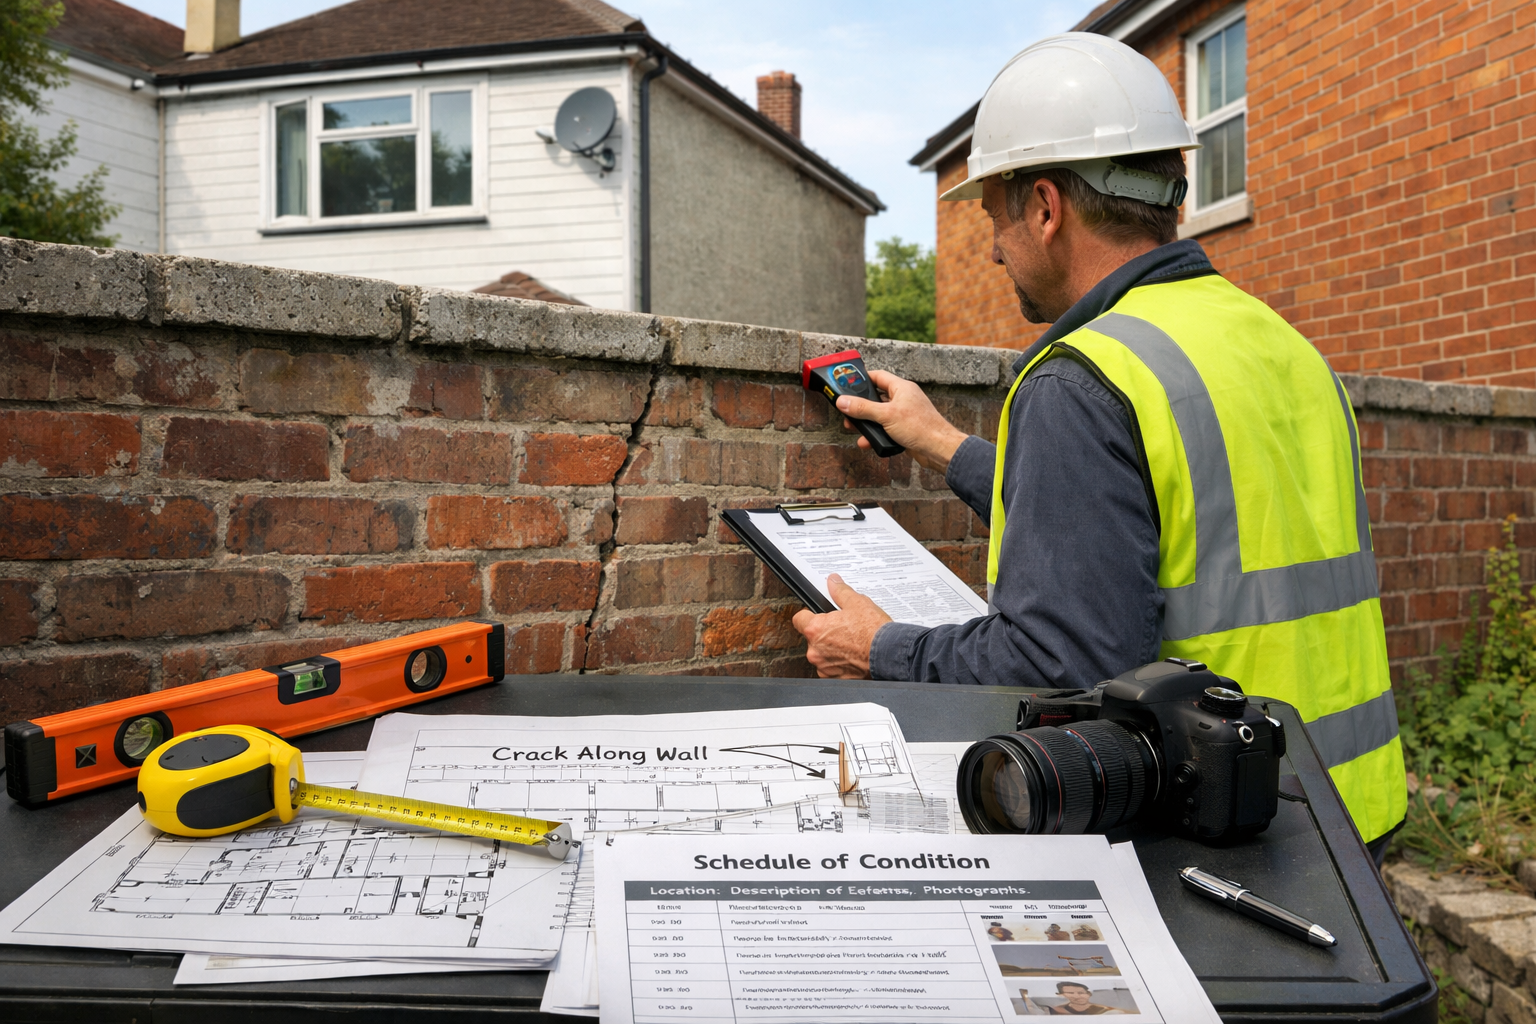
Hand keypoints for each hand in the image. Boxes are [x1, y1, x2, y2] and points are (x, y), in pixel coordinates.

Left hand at [792, 574, 892, 678]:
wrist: (889, 655)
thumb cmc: (873, 632)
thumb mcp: (857, 603)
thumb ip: (840, 592)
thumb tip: (833, 582)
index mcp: (816, 629)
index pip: (799, 619)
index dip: (808, 615)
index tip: (816, 615)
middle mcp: (815, 650)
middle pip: (812, 638)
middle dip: (825, 633)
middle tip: (842, 628)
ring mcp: (824, 666)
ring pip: (822, 654)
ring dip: (832, 649)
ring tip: (851, 642)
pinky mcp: (835, 678)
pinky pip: (832, 668)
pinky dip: (840, 663)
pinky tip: (853, 655)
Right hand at [836, 370, 969, 473]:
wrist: (938, 449)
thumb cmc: (921, 427)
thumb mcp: (886, 415)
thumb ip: (863, 408)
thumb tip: (843, 401)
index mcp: (901, 388)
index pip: (878, 376)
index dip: (862, 379)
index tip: (847, 383)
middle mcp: (903, 399)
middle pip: (876, 397)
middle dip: (860, 406)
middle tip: (847, 411)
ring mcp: (904, 415)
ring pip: (879, 415)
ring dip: (866, 423)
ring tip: (854, 428)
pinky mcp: (904, 430)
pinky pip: (885, 429)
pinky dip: (875, 435)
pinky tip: (867, 442)